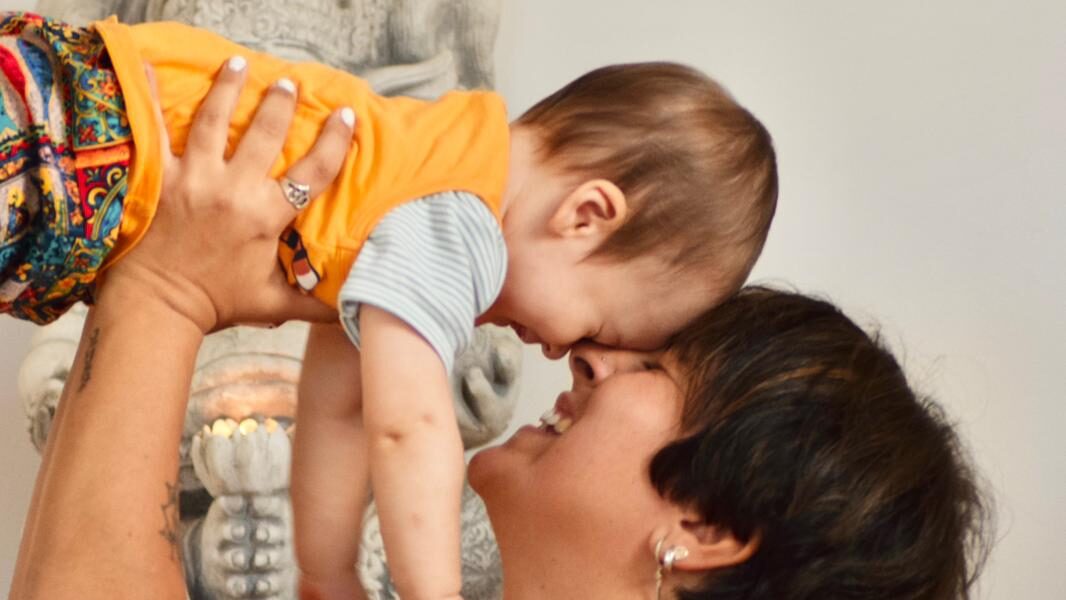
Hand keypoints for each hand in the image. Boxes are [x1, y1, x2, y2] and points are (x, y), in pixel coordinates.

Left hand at [103, 58, 353, 331]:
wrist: (157, 307)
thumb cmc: (216, 305)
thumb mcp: (272, 305)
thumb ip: (313, 303)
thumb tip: (351, 308)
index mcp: (266, 217)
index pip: (313, 173)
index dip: (334, 141)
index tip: (345, 116)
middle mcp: (234, 191)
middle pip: (264, 134)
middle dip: (280, 103)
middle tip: (289, 83)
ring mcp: (195, 180)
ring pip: (215, 122)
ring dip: (229, 88)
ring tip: (240, 64)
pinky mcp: (160, 179)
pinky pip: (157, 132)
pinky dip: (154, 99)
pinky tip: (152, 70)